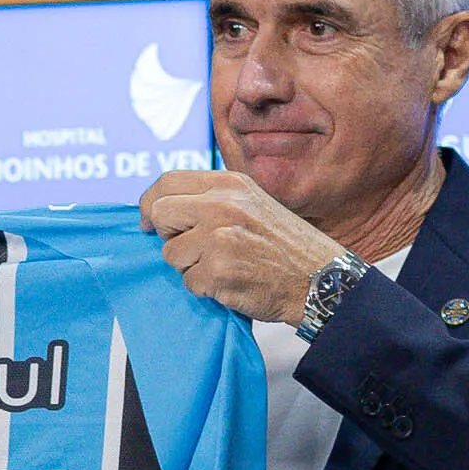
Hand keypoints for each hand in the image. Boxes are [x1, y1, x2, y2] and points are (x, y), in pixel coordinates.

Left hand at [140, 169, 346, 324]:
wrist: (320, 279)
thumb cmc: (284, 246)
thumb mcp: (252, 204)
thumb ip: (213, 199)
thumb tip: (163, 206)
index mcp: (229, 184)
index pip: (168, 181)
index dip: (150, 202)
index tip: (148, 221)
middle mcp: (222, 205)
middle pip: (160, 214)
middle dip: (167, 235)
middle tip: (191, 247)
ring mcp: (219, 238)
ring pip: (170, 253)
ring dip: (189, 266)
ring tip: (223, 265)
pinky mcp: (219, 271)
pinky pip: (189, 282)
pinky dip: (205, 288)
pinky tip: (232, 282)